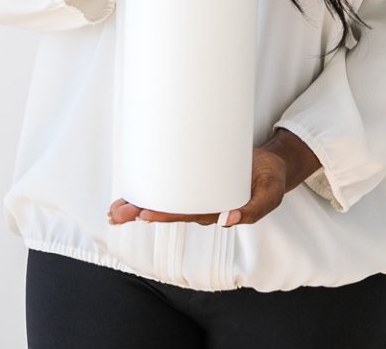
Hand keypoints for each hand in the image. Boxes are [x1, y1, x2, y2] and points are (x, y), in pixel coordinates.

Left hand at [108, 130, 319, 227]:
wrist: (271, 164)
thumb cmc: (269, 178)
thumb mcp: (270, 194)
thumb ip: (254, 210)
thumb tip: (228, 220)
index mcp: (217, 210)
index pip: (185, 214)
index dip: (163, 214)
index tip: (143, 214)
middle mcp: (202, 204)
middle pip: (167, 210)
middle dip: (140, 212)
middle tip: (116, 213)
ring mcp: (196, 192)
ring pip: (164, 201)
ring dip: (138, 204)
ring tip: (114, 209)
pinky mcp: (194, 177)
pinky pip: (169, 185)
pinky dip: (150, 187)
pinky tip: (131, 190)